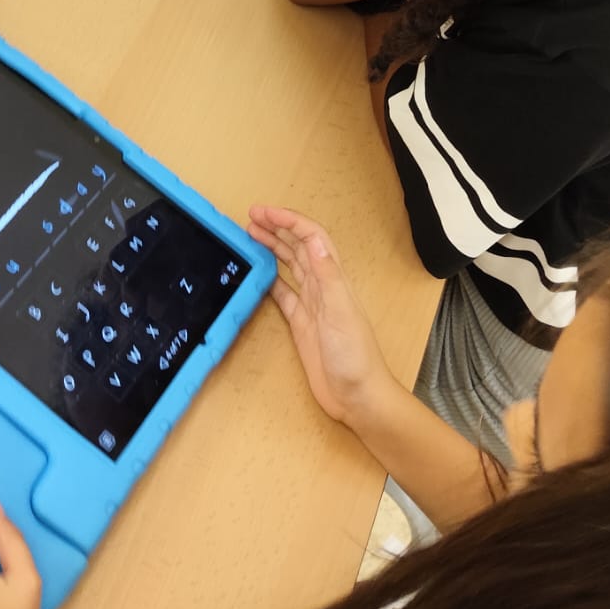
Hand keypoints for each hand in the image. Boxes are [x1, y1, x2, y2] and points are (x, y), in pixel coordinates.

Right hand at [248, 206, 396, 430]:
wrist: (358, 396)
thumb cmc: (354, 356)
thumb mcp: (340, 312)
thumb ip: (327, 275)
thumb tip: (313, 239)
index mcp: (333, 279)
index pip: (311, 238)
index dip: (289, 221)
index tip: (264, 212)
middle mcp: (323, 287)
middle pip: (298, 248)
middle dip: (278, 228)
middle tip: (251, 217)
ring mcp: (312, 305)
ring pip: (290, 267)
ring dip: (274, 249)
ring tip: (251, 236)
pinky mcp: (302, 325)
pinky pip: (284, 295)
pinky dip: (271, 281)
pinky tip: (258, 275)